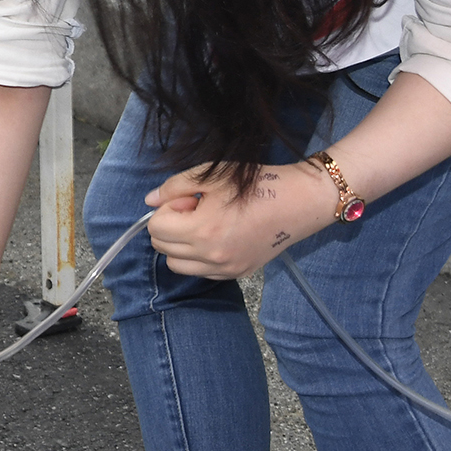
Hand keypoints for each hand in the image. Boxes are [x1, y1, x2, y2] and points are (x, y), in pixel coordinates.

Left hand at [144, 160, 335, 278]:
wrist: (300, 202)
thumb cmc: (257, 184)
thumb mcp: (211, 176)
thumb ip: (174, 187)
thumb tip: (150, 200)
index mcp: (202, 231)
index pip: (155, 228)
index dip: (167, 209)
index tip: (189, 198)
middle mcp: (211, 257)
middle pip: (162, 248)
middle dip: (170, 226)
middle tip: (196, 208)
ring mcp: (225, 269)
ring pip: (177, 265)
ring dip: (180, 245)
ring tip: (204, 224)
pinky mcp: (238, 274)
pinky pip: (201, 271)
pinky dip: (198, 257)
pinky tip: (218, 236)